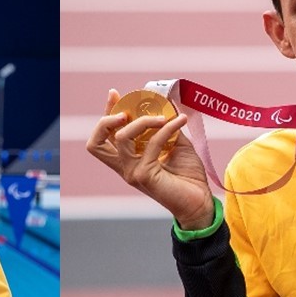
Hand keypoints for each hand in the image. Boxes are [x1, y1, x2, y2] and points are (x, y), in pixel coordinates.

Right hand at [86, 89, 214, 228]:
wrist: (200, 202)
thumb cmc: (188, 176)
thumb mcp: (177, 145)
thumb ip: (167, 128)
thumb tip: (167, 104)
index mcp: (128, 159)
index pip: (106, 137)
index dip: (106, 114)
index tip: (115, 94)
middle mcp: (125, 167)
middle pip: (95, 143)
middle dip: (106, 120)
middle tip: (125, 109)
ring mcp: (132, 172)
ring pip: (122, 137)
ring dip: (143, 120)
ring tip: (163, 116)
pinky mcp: (144, 176)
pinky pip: (151, 143)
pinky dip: (167, 128)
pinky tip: (180, 121)